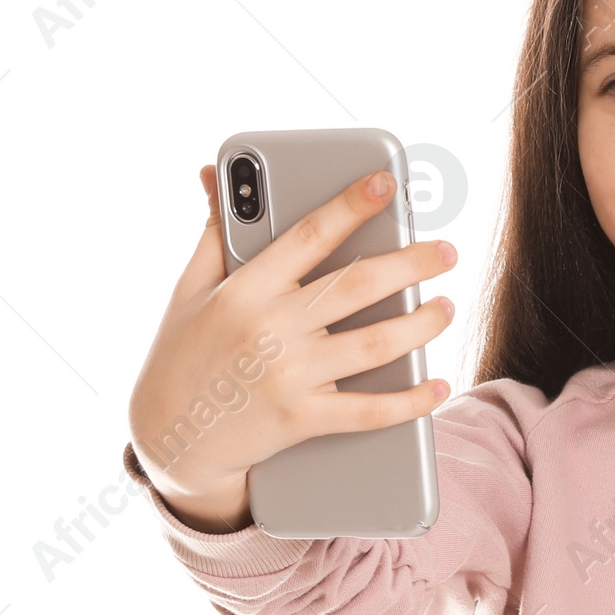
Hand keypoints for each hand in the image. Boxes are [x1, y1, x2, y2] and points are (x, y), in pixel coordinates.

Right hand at [127, 164, 456, 531]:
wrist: (168, 439)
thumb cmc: (181, 355)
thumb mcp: (188, 290)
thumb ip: (215, 235)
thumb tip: (217, 176)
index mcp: (244, 290)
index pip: (307, 236)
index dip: (350, 205)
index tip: (385, 182)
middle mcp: (269, 329)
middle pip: (357, 286)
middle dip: (411, 264)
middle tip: (447, 251)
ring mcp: (288, 377)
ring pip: (375, 344)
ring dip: (421, 324)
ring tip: (446, 307)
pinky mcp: (302, 420)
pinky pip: (369, 411)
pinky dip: (411, 401)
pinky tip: (439, 386)